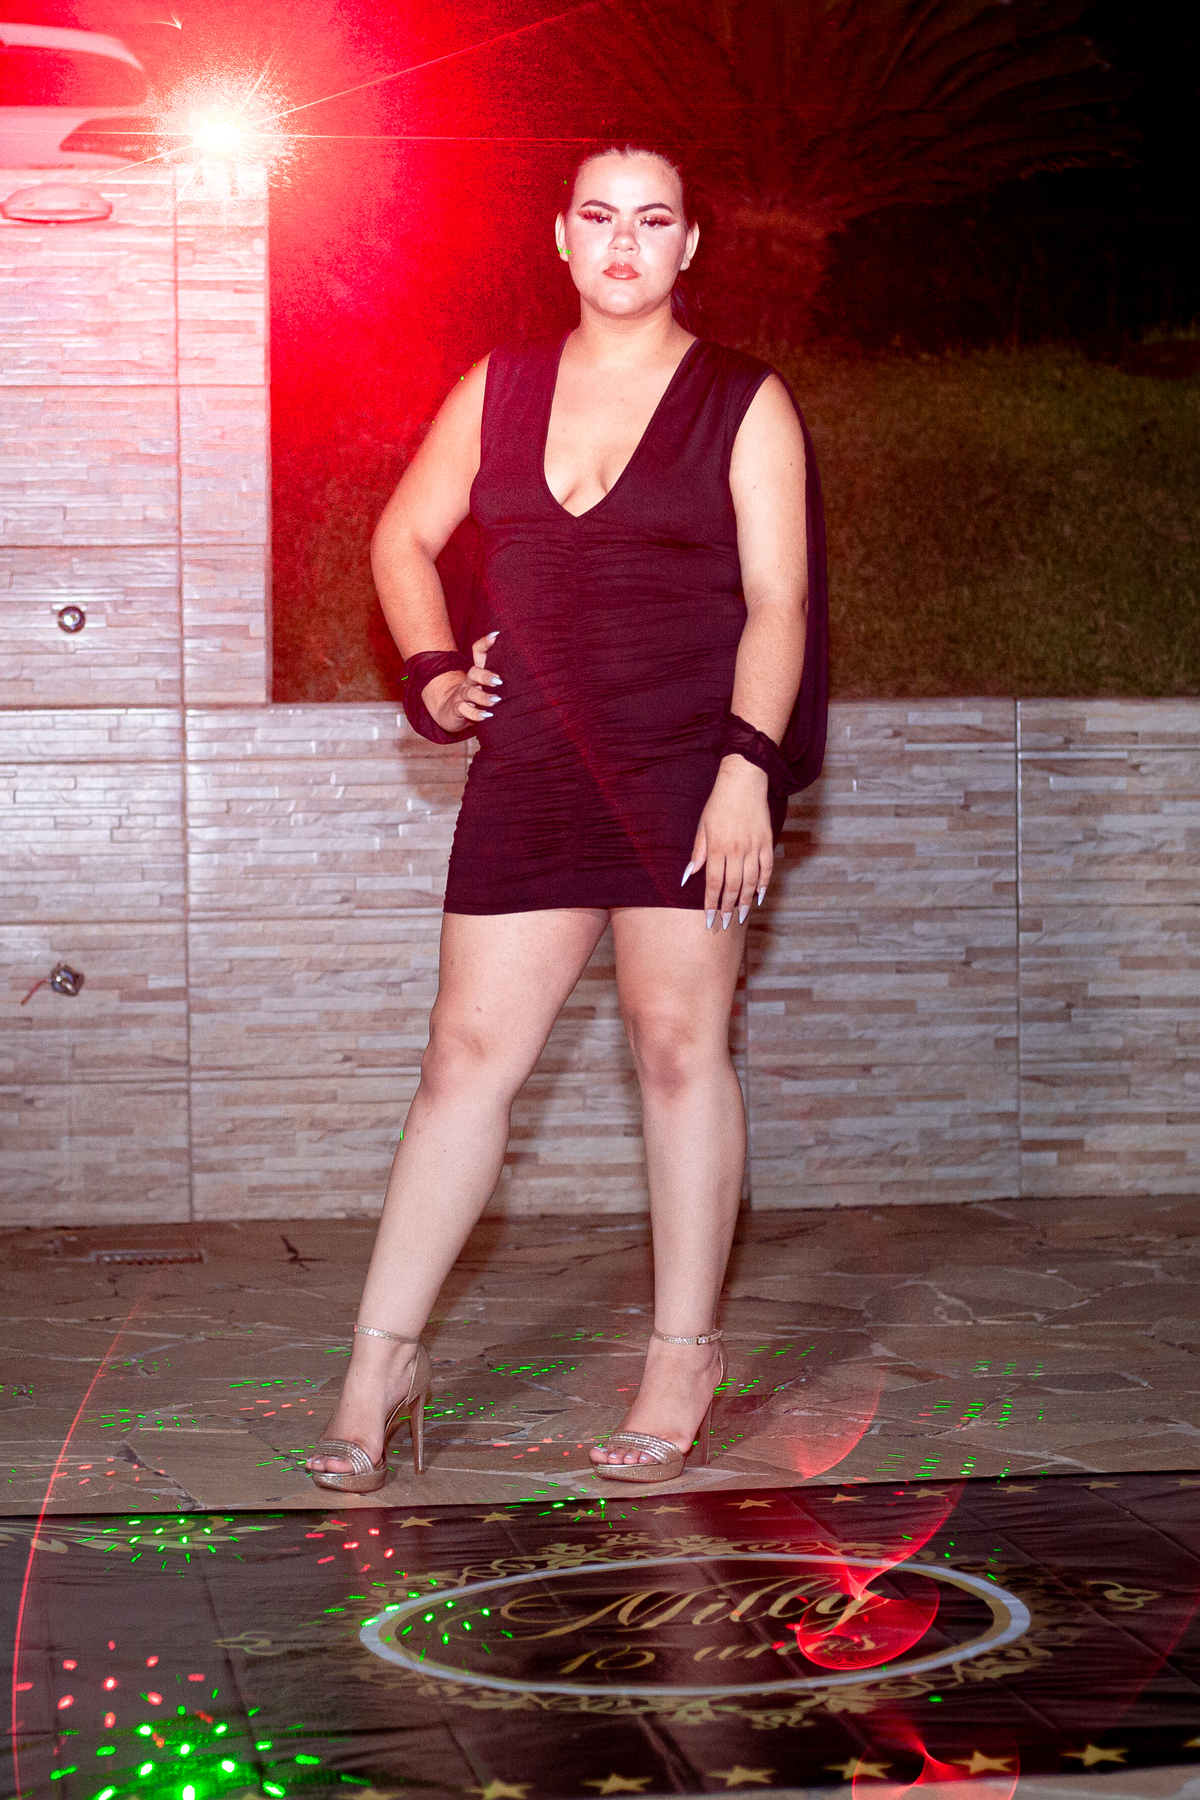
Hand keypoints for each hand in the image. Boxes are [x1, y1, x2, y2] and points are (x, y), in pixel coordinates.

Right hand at [421, 631, 501, 731]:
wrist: (450, 712)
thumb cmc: (473, 696)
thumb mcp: (483, 685)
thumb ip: (496, 673)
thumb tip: (509, 653)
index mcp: (476, 673)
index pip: (478, 653)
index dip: (484, 644)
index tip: (495, 636)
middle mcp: (468, 682)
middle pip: (473, 673)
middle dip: (485, 676)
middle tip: (499, 681)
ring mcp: (461, 696)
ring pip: (470, 693)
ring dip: (483, 697)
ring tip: (496, 700)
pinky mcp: (457, 710)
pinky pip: (464, 710)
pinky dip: (475, 714)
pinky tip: (486, 716)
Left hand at [684, 755, 772, 927]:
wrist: (743, 782)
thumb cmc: (719, 804)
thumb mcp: (702, 826)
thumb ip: (698, 852)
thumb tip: (687, 875)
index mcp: (717, 847)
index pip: (712, 883)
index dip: (711, 903)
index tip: (709, 919)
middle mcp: (735, 850)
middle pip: (732, 886)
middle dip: (727, 908)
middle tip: (725, 924)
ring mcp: (753, 846)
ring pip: (750, 881)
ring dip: (746, 901)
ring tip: (742, 916)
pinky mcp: (767, 841)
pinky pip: (767, 868)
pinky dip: (764, 884)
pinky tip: (760, 897)